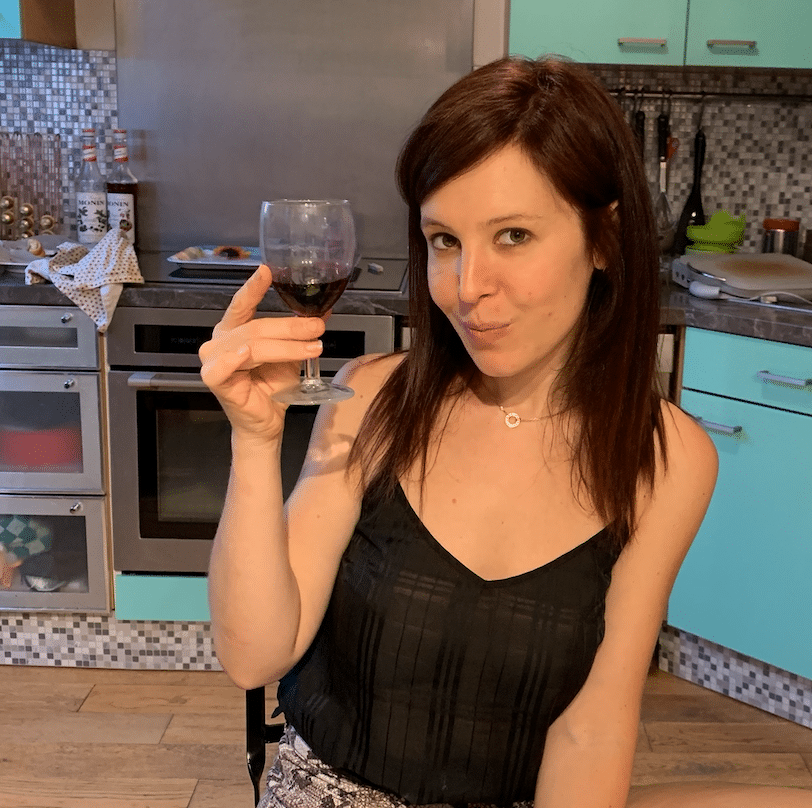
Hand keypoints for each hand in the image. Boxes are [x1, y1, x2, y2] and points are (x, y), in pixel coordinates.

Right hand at [199, 264, 324, 442]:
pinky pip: (221, 367)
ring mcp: (213, 359)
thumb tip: (322, 311)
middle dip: (291, 327)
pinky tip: (245, 355)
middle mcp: (221, 340)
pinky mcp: (213, 379)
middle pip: (257, 327)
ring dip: (285, 346)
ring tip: (311, 348)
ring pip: (252, 345)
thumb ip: (299, 332)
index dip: (255, 287)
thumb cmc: (273, 386)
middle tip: (317, 327)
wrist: (268, 420)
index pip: (243, 303)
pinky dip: (233, 359)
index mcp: (235, 329)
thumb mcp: (290, 353)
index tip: (268, 270)